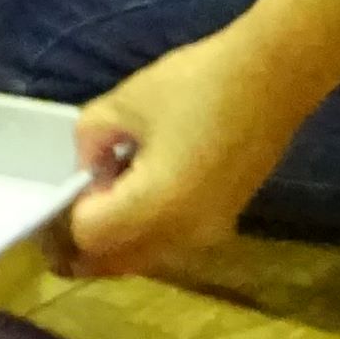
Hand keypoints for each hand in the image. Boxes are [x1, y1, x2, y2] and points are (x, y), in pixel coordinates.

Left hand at [66, 25, 320, 278]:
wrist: (272, 77)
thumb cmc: (195, 83)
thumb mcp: (126, 102)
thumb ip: (91, 140)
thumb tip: (89, 167)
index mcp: (156, 208)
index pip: (91, 235)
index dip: (68, 213)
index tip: (68, 183)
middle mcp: (184, 235)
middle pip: (116, 261)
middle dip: (85, 242)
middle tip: (67, 206)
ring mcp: (208, 234)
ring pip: (144, 257)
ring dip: (116, 238)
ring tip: (107, 188)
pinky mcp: (224, 223)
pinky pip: (170, 243)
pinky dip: (145, 230)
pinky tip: (141, 187)